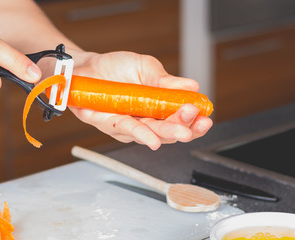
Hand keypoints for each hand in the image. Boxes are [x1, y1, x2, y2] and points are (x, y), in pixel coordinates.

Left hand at [69, 51, 212, 149]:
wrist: (88, 66)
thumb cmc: (116, 68)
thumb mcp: (145, 67)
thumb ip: (165, 80)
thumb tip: (192, 87)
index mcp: (157, 108)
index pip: (180, 120)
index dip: (194, 121)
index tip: (206, 116)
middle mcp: (143, 121)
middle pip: (168, 132)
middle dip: (185, 128)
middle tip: (197, 121)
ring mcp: (126, 125)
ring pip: (151, 134)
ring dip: (168, 132)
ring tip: (182, 130)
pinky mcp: (108, 125)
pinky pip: (126, 130)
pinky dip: (141, 134)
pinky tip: (153, 139)